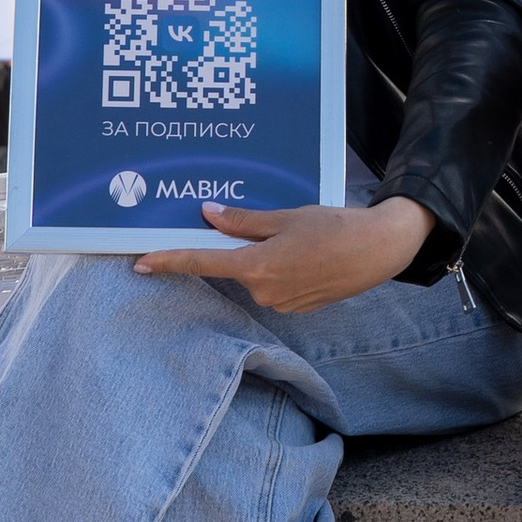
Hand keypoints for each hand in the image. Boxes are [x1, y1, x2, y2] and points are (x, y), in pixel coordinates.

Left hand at [132, 195, 433, 313]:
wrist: (380, 249)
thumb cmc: (336, 227)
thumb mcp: (287, 217)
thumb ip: (244, 222)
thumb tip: (210, 215)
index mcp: (258, 266)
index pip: (202, 263)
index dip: (169, 261)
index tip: (141, 263)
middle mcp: (265, 291)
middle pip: (235, 266)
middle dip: (244, 246)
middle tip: (275, 226)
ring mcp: (282, 302)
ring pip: (256, 275)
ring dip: (266, 256)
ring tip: (303, 236)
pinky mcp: (297, 306)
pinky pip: (276, 284)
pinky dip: (282, 268)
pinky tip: (308, 253)